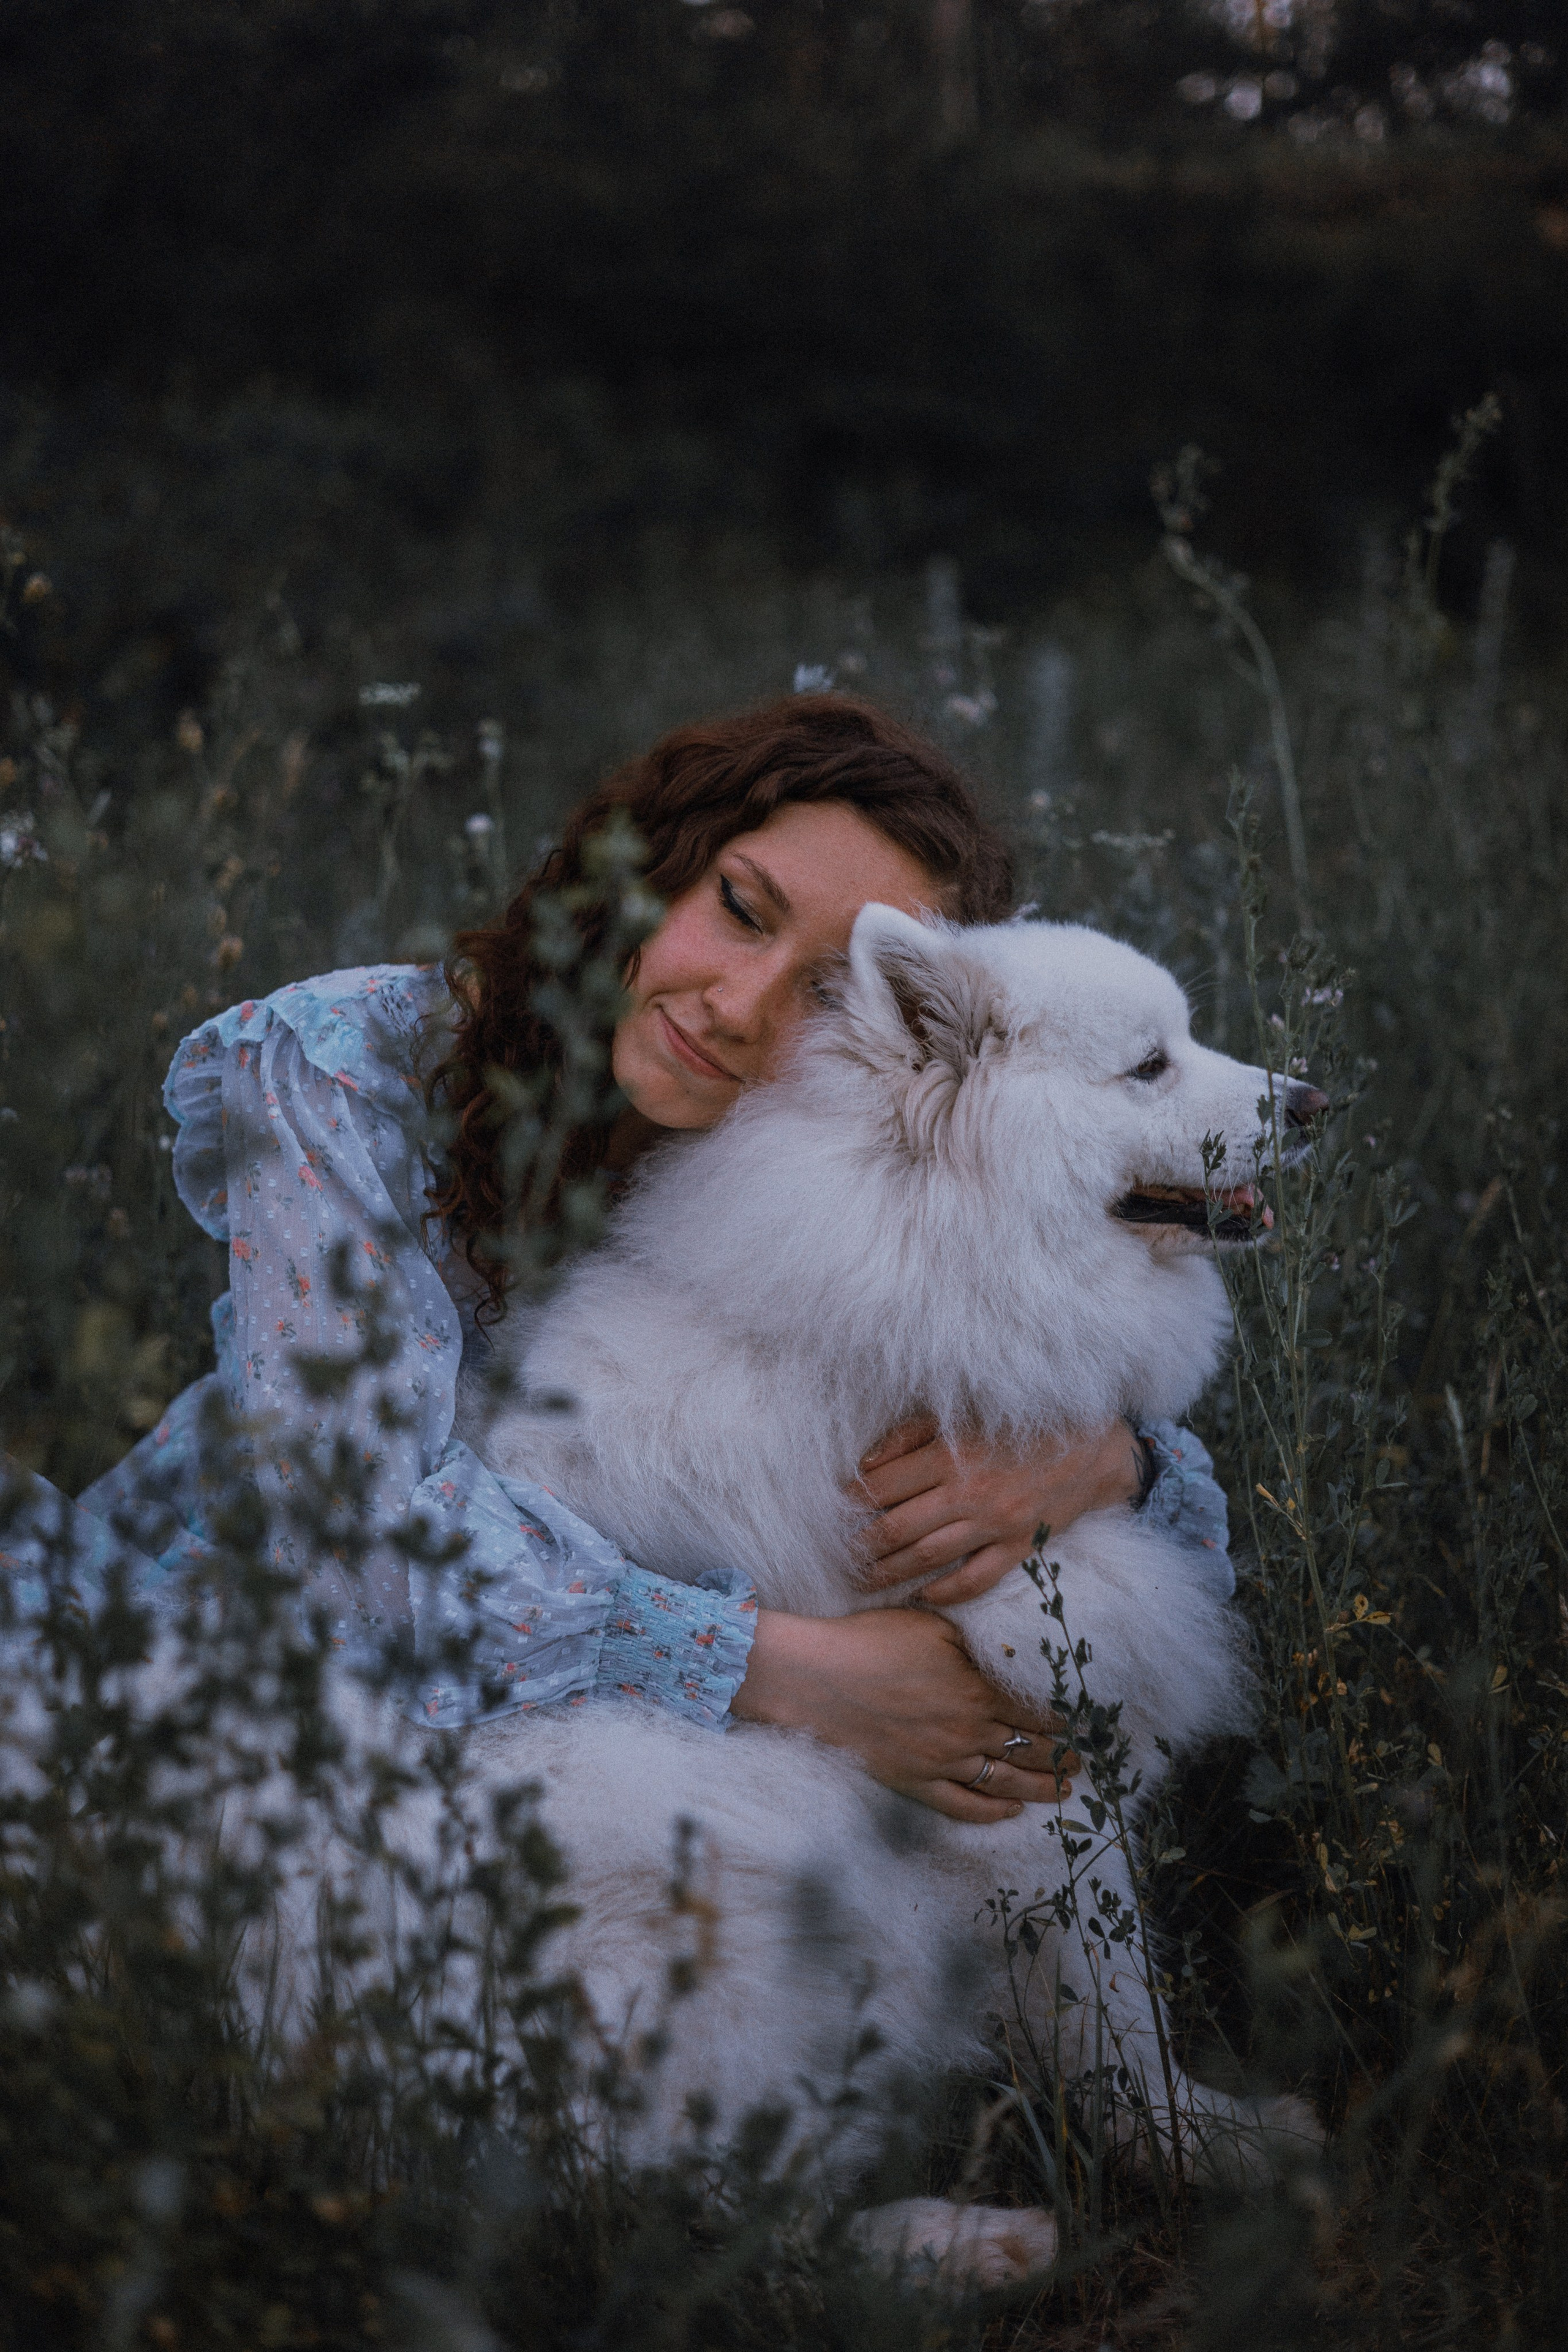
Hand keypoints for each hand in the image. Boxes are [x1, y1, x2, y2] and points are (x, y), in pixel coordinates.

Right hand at [731, 1606, 1079, 1823]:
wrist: (817, 1678)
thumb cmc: (870, 1641)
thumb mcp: (931, 1626)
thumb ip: (975, 1643)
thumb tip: (1009, 1652)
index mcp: (975, 1691)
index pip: (1034, 1711)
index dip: (1062, 1719)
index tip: (1083, 1723)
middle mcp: (966, 1732)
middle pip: (1028, 1749)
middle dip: (1061, 1756)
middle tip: (1083, 1760)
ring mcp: (942, 1763)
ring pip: (1004, 1782)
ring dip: (1040, 1788)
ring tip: (1064, 1790)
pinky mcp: (915, 1783)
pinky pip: (962, 1806)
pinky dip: (991, 1812)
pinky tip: (1010, 1812)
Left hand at [853, 1415, 1147, 1606]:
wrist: (1093, 1448)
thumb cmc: (1021, 1426)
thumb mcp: (961, 1416)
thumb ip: (911, 1436)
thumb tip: (866, 1465)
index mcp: (950, 1454)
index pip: (885, 1485)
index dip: (852, 1501)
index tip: (833, 1512)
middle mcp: (969, 1492)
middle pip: (898, 1528)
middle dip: (862, 1544)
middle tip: (840, 1554)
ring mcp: (996, 1524)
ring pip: (928, 1557)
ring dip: (890, 1572)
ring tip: (864, 1580)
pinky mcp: (1020, 1547)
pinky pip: (976, 1580)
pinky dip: (945, 1593)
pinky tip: (922, 1595)